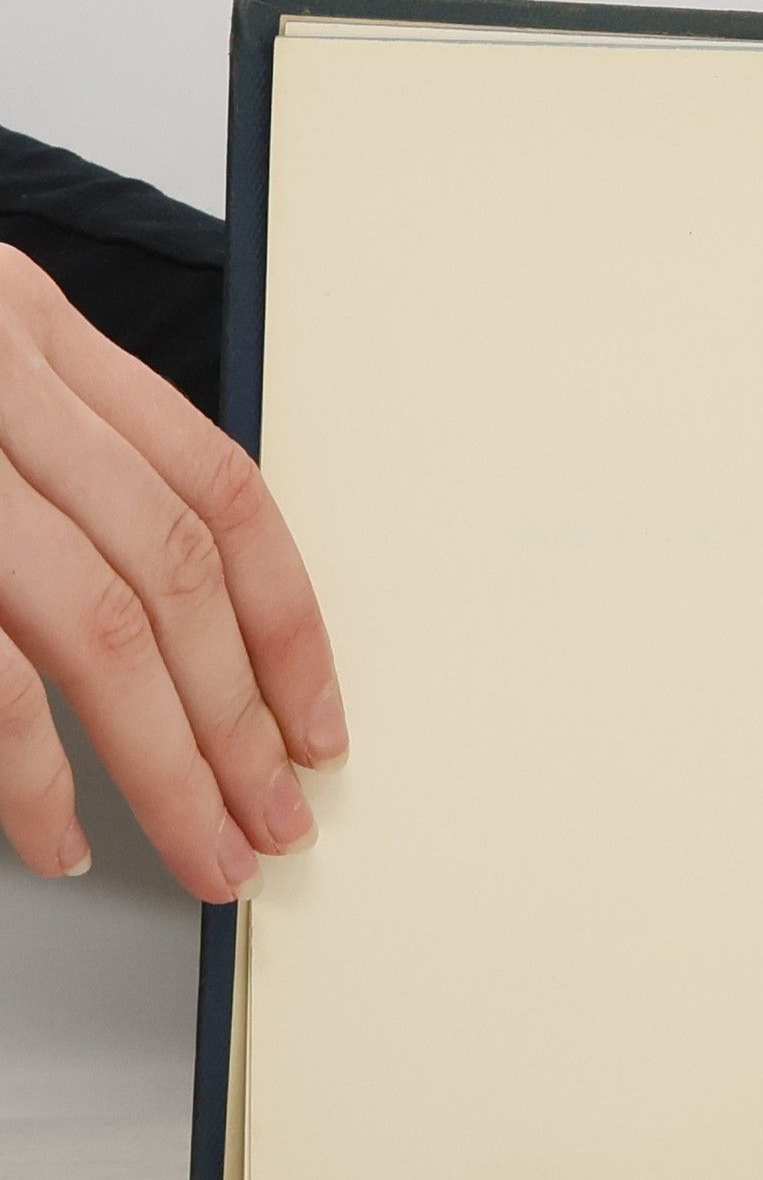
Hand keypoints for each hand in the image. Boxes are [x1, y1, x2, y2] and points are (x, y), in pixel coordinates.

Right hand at [0, 246, 345, 900]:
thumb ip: (51, 463)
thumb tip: (169, 637)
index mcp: (27, 328)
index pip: (221, 488)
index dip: (286, 621)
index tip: (316, 721)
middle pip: (177, 572)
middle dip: (241, 719)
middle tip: (275, 822)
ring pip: (100, 625)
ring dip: (168, 764)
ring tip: (210, 851)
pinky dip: (27, 770)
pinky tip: (60, 837)